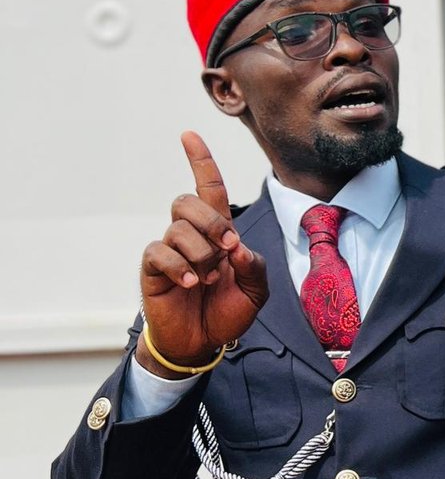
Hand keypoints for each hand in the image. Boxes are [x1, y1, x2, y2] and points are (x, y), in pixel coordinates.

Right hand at [137, 133, 267, 373]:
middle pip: (188, 201)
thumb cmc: (227, 312)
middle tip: (227, 250)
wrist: (203, 342)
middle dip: (212, 222)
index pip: (207, 188)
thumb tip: (236, 247)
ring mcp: (170, 250)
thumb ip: (255, 266)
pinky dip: (182, 267)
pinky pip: (161, 252)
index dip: (200, 162)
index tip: (188, 135)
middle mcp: (191, 235)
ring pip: (178, 228)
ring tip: (209, 279)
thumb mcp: (256, 290)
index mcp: (217, 232)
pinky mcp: (154, 267)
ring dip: (201, 254)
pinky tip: (192, 284)